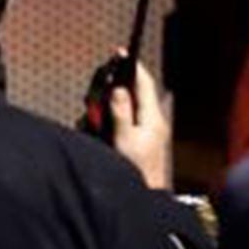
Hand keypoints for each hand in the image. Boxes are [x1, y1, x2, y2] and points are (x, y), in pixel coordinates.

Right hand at [109, 57, 172, 190]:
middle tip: (97, 96)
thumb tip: (119, 89)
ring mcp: (148, 131)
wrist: (147, 195)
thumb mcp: (125, 139)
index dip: (132, 66)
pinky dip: (110, 123)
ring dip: (109, 110)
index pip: (144, 84)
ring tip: (95, 120)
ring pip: (126, 109)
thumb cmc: (137, 169)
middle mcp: (152, 121)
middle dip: (113, 92)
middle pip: (133, 95)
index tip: (120, 53)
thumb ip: (121, 113)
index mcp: (152, 117)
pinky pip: (123, 123)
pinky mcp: (141, 140)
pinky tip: (102, 133)